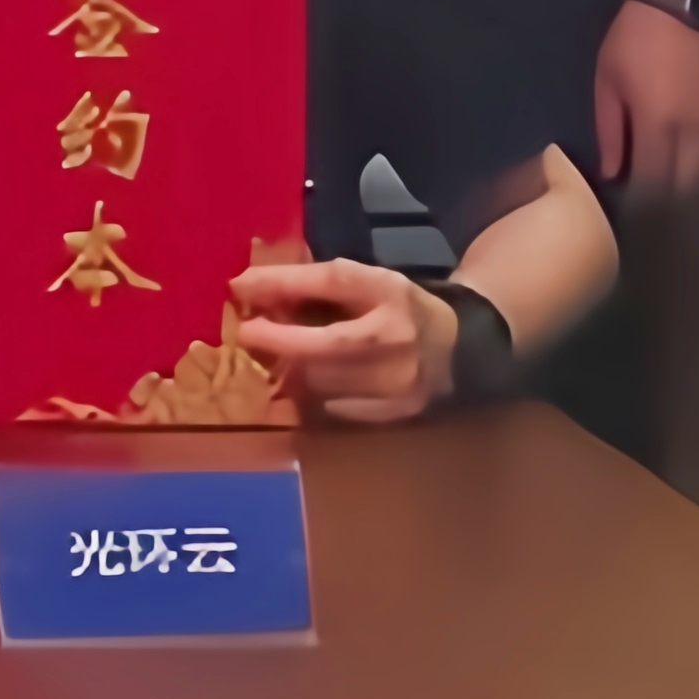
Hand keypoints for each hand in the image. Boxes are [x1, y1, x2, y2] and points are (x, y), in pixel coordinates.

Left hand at [228, 259, 454, 424]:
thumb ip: (311, 281)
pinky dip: (311, 395)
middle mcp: (398, 340)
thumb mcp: (365, 281)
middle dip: (279, 340)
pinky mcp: (393, 417)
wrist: (459, 350)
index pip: (334, 281)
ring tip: (273, 356)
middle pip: (325, 344)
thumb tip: (247, 285)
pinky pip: (334, 410)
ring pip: (324, 382)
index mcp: (391, 293)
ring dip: (290, 369)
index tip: (240, 288)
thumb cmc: (398, 308)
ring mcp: (398, 384)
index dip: (284, 284)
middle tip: (248, 333)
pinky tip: (300, 382)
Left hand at [594, 2, 698, 198]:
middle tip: (653, 198)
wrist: (685, 2)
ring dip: (695, 189)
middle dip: (667, 200)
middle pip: (685, 190)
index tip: (630, 201)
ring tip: (679, 187)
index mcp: (657, 126)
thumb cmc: (636, 38)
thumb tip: (612, 173)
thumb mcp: (608, 79)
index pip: (652, 183)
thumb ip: (609, 130)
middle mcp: (695, 135)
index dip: (640, 199)